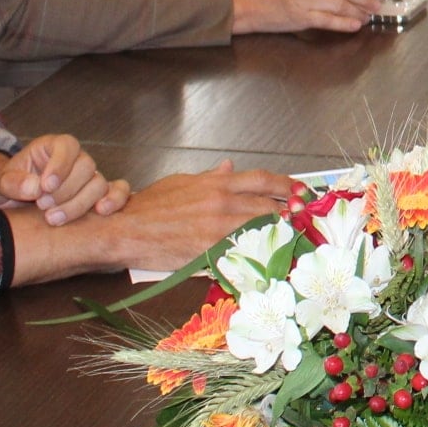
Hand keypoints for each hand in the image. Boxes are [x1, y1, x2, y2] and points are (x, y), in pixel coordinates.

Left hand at [0, 134, 124, 224]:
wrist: (12, 203)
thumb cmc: (8, 187)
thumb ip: (13, 183)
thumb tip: (34, 188)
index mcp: (53, 147)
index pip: (67, 146)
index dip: (60, 165)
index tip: (45, 187)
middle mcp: (76, 159)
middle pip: (86, 167)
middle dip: (65, 191)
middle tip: (43, 206)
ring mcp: (90, 177)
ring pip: (99, 184)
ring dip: (79, 204)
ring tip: (54, 219)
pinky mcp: (98, 194)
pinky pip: (118, 191)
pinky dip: (115, 199)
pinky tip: (102, 212)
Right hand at [2, 160, 298, 285]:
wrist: (125, 230)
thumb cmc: (149, 206)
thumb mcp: (181, 182)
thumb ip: (209, 177)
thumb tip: (228, 167)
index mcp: (217, 183)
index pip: (263, 180)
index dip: (286, 186)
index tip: (300, 193)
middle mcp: (222, 202)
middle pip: (269, 207)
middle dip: (290, 214)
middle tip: (302, 222)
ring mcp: (217, 227)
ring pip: (261, 230)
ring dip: (279, 235)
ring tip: (292, 240)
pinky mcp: (209, 251)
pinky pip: (241, 252)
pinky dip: (257, 254)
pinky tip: (268, 259)